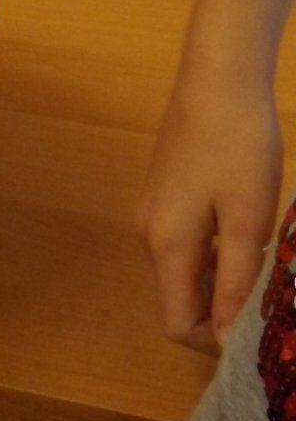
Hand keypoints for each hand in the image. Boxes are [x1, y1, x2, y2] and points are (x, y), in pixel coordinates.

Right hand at [138, 72, 284, 352]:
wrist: (218, 79)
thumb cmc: (238, 147)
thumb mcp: (248, 221)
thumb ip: (235, 284)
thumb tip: (225, 342)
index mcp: (167, 245)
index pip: (178, 324)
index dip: (217, 339)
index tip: (260, 323)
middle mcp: (149, 235)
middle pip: (181, 300)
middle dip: (224, 308)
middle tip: (272, 290)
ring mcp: (152, 212)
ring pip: (186, 272)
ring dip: (223, 279)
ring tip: (267, 257)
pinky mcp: (163, 194)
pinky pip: (186, 245)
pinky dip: (216, 253)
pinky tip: (247, 227)